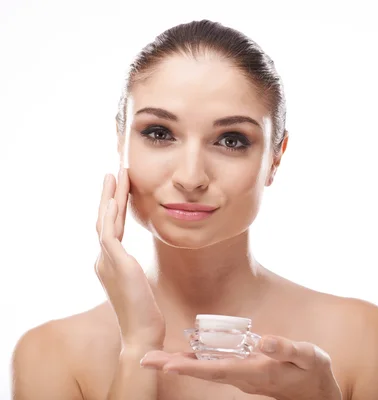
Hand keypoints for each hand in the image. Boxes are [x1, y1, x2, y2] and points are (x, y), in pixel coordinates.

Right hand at [95, 168, 165, 349]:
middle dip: (110, 195)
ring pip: (105, 220)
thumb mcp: (139, 285)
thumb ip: (133, 270)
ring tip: (116, 175)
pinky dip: (110, 213)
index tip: (121, 189)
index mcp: (109, 264)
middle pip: (104, 220)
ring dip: (111, 196)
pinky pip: (109, 231)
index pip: (110, 228)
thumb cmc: (145, 313)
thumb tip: (137, 264)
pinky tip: (114, 197)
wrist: (142, 334)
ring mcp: (107, 261)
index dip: (115, 207)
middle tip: (116, 173)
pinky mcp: (116, 263)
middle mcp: (103, 260)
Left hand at [140, 335, 342, 399]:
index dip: (192, 368)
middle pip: (203, 372)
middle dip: (174, 366)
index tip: (168, 365)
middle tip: (145, 360)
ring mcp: (241, 376)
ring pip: (205, 370)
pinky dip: (193, 362)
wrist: (315, 392)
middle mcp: (243, 376)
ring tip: (153, 358)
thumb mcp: (308, 356)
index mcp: (257, 372)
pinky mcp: (242, 371)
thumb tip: (264, 339)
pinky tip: (180, 356)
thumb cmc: (312, 372)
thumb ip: (286, 348)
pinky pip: (212, 367)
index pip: (219, 370)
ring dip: (178, 364)